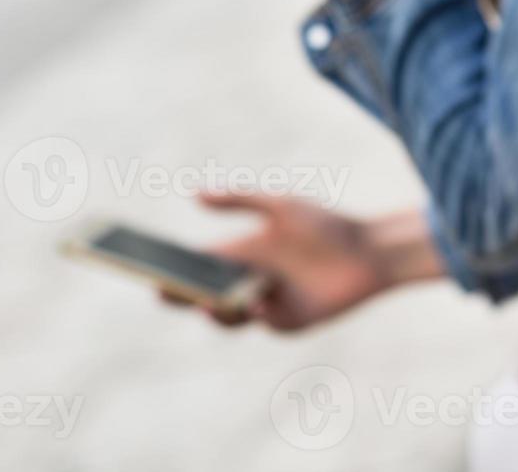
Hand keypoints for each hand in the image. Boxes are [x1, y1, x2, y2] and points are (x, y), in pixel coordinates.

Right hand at [162, 194, 441, 331]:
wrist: (370, 251)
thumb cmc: (326, 225)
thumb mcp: (280, 206)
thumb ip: (239, 201)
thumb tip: (194, 193)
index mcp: (244, 251)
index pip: (199, 264)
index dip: (173, 268)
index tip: (148, 268)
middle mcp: (250, 279)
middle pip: (204, 294)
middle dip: (182, 295)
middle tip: (164, 290)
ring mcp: (267, 303)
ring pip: (227, 315)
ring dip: (216, 309)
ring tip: (208, 300)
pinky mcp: (288, 322)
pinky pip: (262, 324)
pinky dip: (255, 315)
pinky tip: (256, 302)